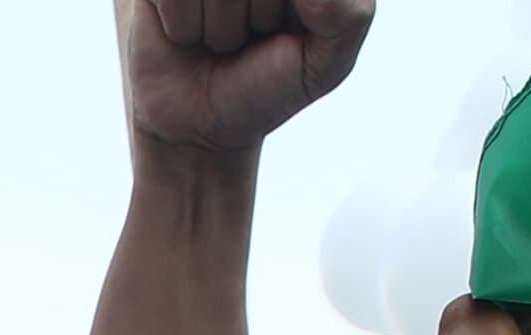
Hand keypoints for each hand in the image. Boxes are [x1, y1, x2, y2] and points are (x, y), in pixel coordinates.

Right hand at [121, 0, 373, 154]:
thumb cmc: (267, 84)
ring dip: (220, 28)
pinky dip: (183, 25)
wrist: (199, 125)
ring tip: (219, 38)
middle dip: (258, 18)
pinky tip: (186, 34)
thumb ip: (347, 15)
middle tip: (250, 37)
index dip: (297, 12)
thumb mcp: (326, 62)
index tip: (289, 34)